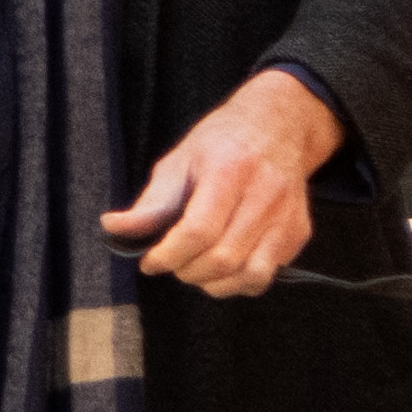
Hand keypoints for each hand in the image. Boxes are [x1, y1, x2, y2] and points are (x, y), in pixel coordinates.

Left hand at [112, 64, 344, 292]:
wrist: (280, 127)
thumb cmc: (223, 143)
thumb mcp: (180, 160)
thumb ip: (151, 201)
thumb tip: (113, 228)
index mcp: (230, 170)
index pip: (198, 231)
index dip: (168, 256)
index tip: (150, 262)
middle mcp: (264, 194)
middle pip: (222, 258)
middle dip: (187, 271)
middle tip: (173, 264)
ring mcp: (286, 216)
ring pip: (249, 275)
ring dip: (213, 284)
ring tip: (196, 269)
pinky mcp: (297, 233)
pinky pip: (266, 276)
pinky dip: (238, 283)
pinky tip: (223, 268)